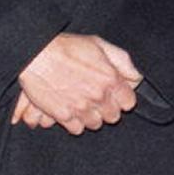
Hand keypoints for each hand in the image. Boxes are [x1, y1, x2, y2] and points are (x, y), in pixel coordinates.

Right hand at [17, 33, 139, 134]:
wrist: (36, 54)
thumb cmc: (68, 47)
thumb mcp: (101, 45)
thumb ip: (123, 62)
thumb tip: (136, 78)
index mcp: (111, 79)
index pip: (129, 103)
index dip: (122, 98)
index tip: (114, 95)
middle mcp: (98, 96)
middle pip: (113, 116)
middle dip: (107, 108)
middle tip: (97, 99)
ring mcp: (80, 107)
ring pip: (95, 124)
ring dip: (91, 116)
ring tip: (83, 104)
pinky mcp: (63, 115)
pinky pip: (76, 129)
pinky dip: (74, 123)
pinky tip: (71, 110)